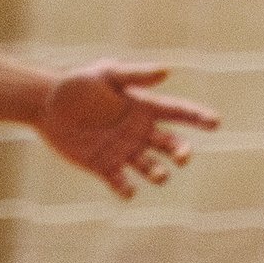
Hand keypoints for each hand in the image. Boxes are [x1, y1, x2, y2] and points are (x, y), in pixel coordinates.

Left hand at [36, 62, 217, 196]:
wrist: (47, 103)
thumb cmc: (79, 83)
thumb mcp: (107, 73)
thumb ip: (135, 74)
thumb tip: (166, 71)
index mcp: (143, 105)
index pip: (177, 112)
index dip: (198, 117)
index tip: (216, 122)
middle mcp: (139, 130)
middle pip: (170, 144)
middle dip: (181, 150)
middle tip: (184, 155)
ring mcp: (122, 150)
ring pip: (150, 166)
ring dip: (158, 173)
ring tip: (159, 174)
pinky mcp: (103, 166)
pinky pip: (120, 182)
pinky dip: (126, 189)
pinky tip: (128, 190)